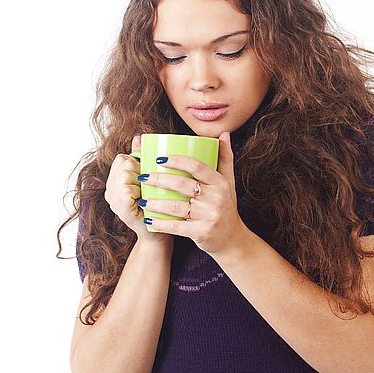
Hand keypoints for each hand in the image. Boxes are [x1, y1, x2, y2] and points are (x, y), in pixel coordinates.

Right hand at [104, 135, 173, 246]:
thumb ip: (142, 157)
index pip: (122, 158)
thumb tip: (139, 137)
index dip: (137, 163)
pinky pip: (125, 189)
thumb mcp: (150, 178)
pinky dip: (136, 191)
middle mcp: (110, 190)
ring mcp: (113, 200)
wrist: (159, 232)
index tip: (147, 175)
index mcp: (115, 181)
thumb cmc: (158, 205)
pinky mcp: (120, 209)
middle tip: (148, 186)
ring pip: (125, 174)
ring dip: (140, 181)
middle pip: (123, 163)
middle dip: (140, 171)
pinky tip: (143, 198)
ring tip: (146, 194)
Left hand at [137, 131, 246, 256]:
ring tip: (141, 199)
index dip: (177, 160)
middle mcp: (215, 198)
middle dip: (158, 179)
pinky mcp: (201, 232)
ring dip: (155, 203)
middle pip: (182, 184)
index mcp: (219, 183)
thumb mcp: (228, 182)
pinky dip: (160, 223)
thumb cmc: (226, 206)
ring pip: (176, 206)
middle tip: (142, 177)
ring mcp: (209, 216)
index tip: (159, 159)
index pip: (197, 166)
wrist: (232, 238)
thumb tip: (224, 134)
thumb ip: (225, 158)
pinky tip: (148, 219)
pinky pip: (176, 227)